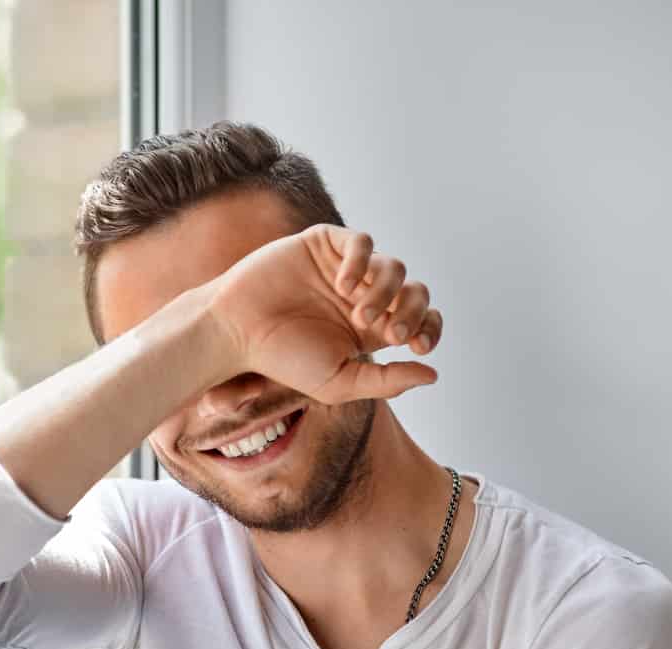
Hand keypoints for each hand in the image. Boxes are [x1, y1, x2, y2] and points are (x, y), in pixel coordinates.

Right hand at [206, 223, 443, 404]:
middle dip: (411, 312)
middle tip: (390, 333)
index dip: (429, 327)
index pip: (421, 318)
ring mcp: (345, 268)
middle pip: (415, 291)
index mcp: (370, 328)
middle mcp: (363, 295)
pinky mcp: (325, 244)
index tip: (415, 345)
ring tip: (360, 314)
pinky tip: (342, 285)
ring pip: (394, 267)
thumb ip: (386, 382)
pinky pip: (362, 242)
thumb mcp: (339, 382)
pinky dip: (361, 261)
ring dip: (386, 292)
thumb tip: (433, 374)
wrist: (238, 331)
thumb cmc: (281, 360)